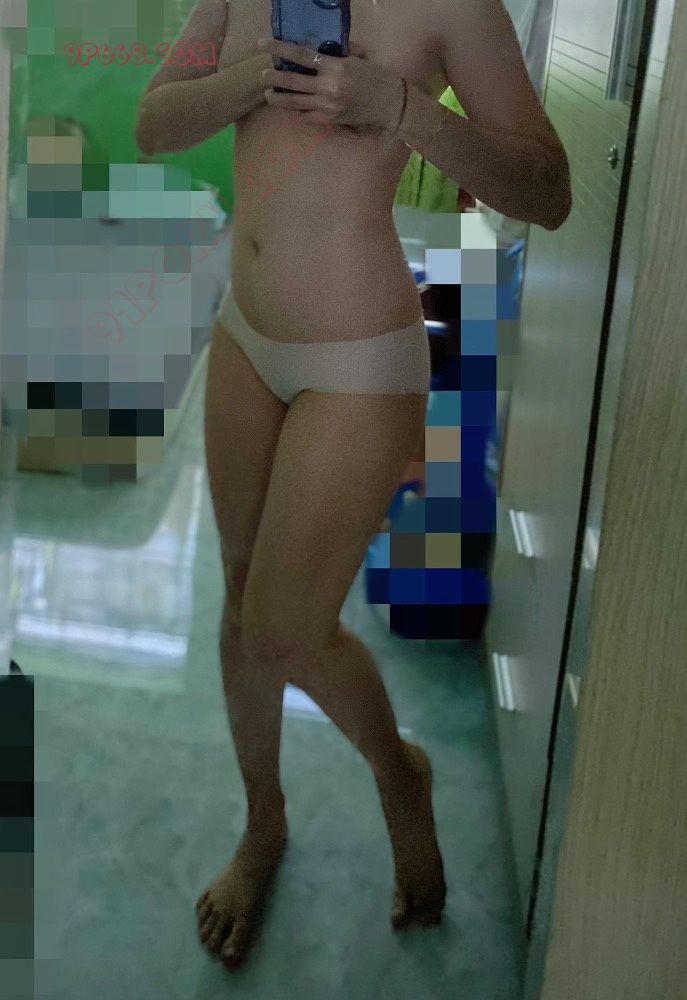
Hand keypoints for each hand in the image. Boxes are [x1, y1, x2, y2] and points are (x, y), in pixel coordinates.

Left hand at [257, 37, 403, 131]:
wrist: (388, 103)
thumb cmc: (373, 76)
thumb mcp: (354, 59)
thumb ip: (333, 56)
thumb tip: (314, 52)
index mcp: (334, 66)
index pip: (301, 55)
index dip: (279, 48)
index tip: (262, 44)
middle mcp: (328, 87)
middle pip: (292, 81)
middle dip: (274, 77)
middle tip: (264, 75)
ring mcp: (327, 106)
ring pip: (295, 103)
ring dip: (279, 99)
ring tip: (270, 95)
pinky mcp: (330, 120)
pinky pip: (307, 116)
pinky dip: (299, 111)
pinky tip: (295, 108)